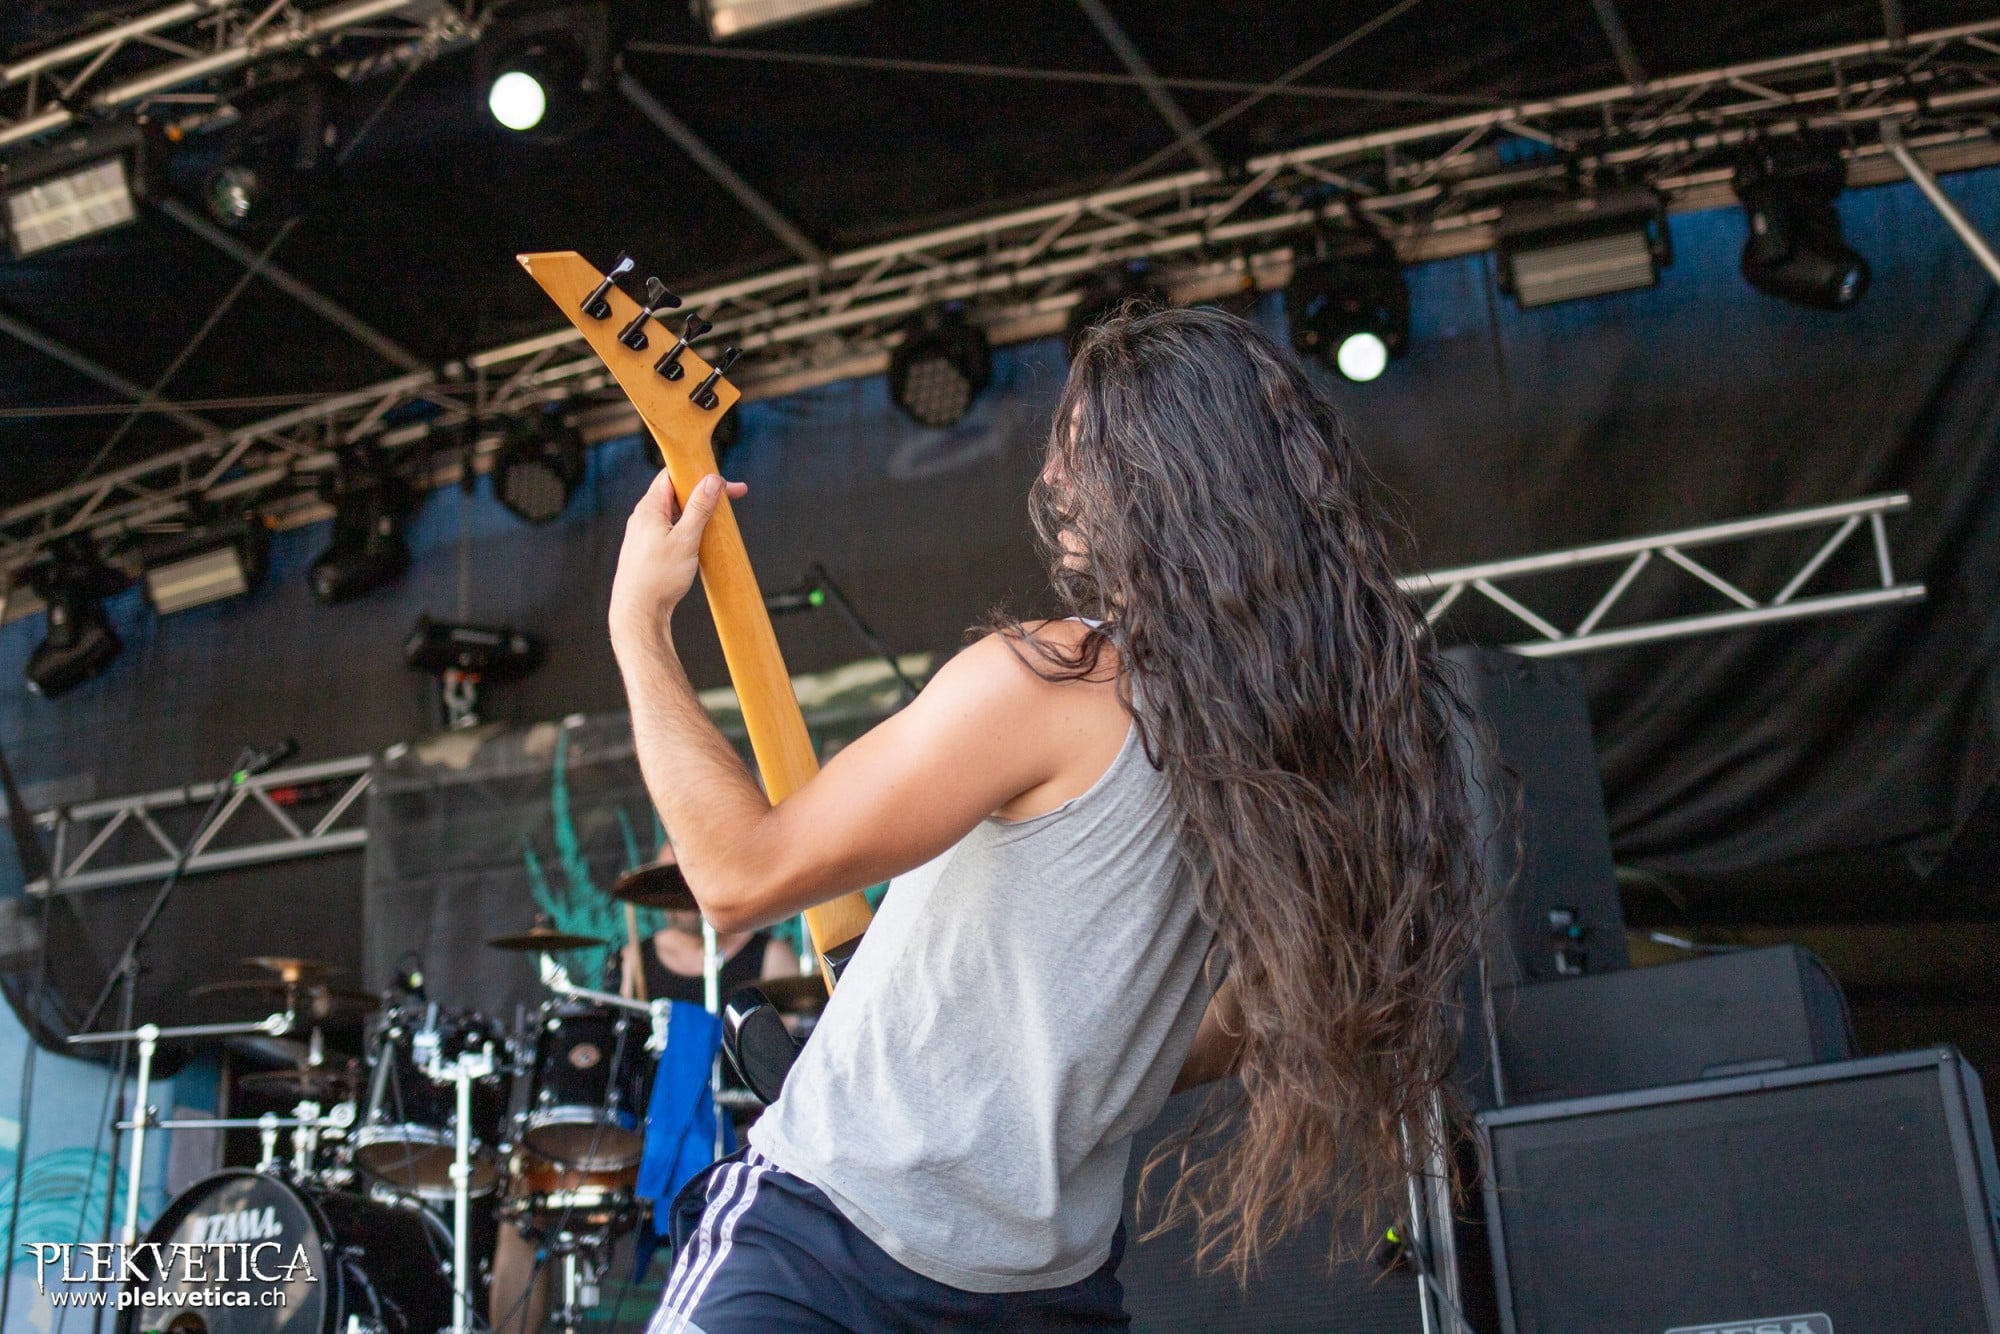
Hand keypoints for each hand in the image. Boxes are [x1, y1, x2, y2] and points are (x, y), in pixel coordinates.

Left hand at [609, 469, 748, 653]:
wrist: (638, 612)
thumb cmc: (659, 577)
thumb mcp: (685, 539)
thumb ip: (699, 508)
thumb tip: (712, 480)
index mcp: (649, 508)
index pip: (672, 475)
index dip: (698, 472)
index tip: (723, 479)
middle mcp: (643, 517)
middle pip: (676, 492)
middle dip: (704, 492)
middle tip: (734, 496)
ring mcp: (644, 533)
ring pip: (674, 512)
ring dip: (698, 511)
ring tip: (722, 517)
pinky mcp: (648, 549)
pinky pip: (670, 528)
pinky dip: (688, 527)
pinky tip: (701, 538)